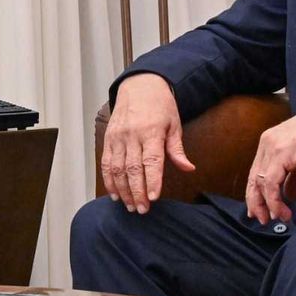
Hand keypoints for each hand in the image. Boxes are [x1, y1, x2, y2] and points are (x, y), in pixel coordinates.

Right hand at [99, 73, 194, 213]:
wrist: (139, 86)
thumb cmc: (160, 105)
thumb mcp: (174, 124)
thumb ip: (177, 149)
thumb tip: (188, 168)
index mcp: (151, 132)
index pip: (151, 161)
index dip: (152, 180)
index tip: (153, 198)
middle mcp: (132, 135)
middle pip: (132, 169)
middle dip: (136, 192)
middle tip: (141, 209)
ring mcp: (117, 138)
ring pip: (117, 169)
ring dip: (122, 190)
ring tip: (129, 206)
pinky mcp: (108, 139)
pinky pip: (106, 163)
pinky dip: (109, 180)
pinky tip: (115, 193)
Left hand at [244, 89, 295, 223]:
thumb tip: (288, 196)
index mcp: (269, 143)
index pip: (255, 172)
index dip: (255, 194)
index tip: (257, 210)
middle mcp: (266, 144)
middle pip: (252, 179)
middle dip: (256, 202)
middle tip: (261, 219)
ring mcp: (272, 147)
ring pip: (260, 183)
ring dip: (267, 205)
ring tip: (276, 218)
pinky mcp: (281, 153)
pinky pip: (270, 183)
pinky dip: (275, 200)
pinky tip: (283, 211)